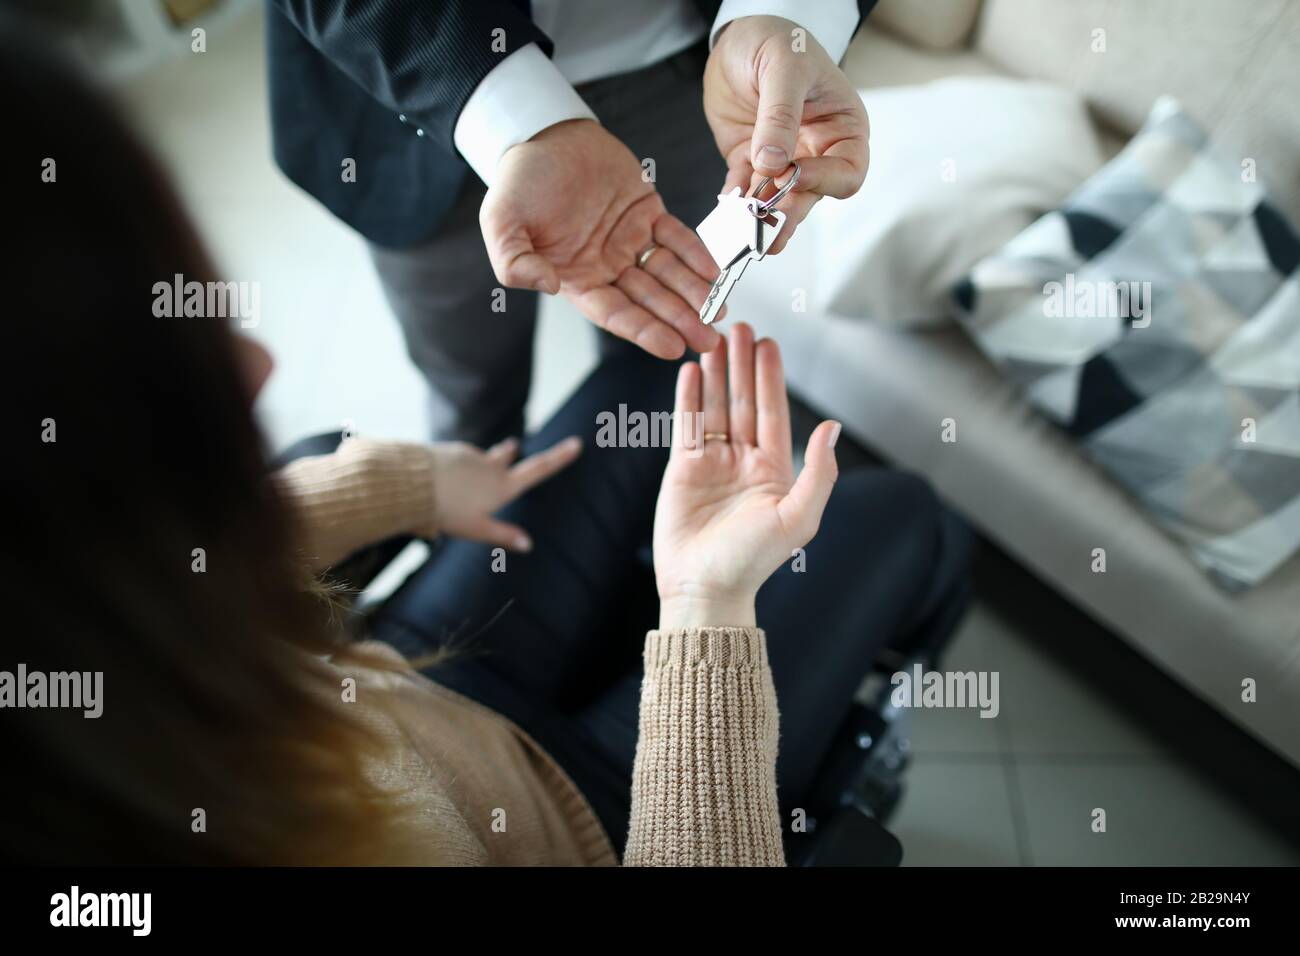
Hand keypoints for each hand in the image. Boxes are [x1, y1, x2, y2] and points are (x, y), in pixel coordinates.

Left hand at [424, 435, 581, 551]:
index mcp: (502, 485)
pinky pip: (457, 458)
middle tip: (513, 447)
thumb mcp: (477, 529)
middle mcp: (490, 465)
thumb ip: (503, 535)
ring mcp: (469, 455)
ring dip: (476, 465)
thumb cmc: (446, 511)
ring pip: (478, 458)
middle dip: (510, 452)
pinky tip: (441, 479)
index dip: (559, 457)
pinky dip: (455, 467)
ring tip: (463, 481)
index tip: (576, 443)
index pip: (538, 469)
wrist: (411, 485)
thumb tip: (529, 544)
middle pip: (506, 455)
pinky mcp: (449, 450)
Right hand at [481, 119, 721, 359]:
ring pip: (668, 273)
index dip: (643, 330)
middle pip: (649, 300)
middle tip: (708, 341)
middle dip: (679, 320)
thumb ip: (514, 261)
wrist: (543, 134)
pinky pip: (677, 238)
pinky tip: (713, 271)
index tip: (671, 346)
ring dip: (694, 294)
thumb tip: (546, 285)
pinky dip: (695, 253)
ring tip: (718, 313)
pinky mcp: (648, 212)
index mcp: (576, 278)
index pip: (614, 312)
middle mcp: (606, 266)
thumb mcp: (501, 223)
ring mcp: (630, 240)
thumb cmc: (518, 181)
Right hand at [653, 323, 839, 628]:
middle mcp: (744, 461)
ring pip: (715, 407)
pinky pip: (686, 425)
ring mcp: (712, 463)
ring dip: (715, 374)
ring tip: (712, 339)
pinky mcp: (683, 469)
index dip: (770, 377)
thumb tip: (831, 427)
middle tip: (738, 326)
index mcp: (774, 469)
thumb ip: (819, 472)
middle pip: (743, 401)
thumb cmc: (753, 561)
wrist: (705, 589)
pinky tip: (690, 371)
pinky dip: (688, 397)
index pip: (773, 412)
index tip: (767, 343)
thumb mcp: (798, 518)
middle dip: (742, 364)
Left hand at [704, 15, 869, 253]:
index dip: (823, 180)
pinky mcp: (751, 161)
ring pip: (777, 201)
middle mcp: (817, 151)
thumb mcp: (784, 67)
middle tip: (765, 231)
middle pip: (810, 196)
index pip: (846, 172)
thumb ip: (780, 115)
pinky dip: (734, 205)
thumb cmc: (779, 41)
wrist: (741, 37)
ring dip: (759, 218)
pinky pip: (744, 191)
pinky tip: (725, 213)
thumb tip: (774, 164)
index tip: (792, 174)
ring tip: (743, 234)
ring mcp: (784, 160)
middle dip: (787, 213)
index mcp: (843, 129)